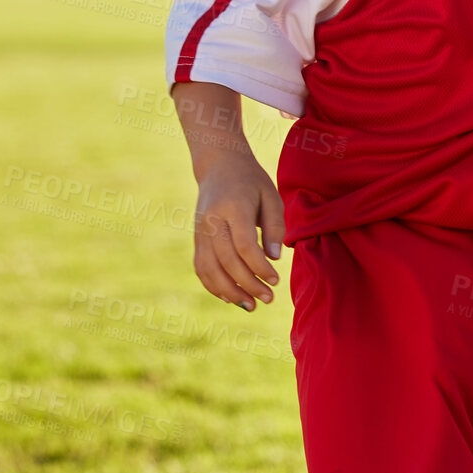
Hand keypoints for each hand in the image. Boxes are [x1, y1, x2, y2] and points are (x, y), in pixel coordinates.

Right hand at [192, 150, 284, 311]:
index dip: (259, 267)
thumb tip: (274, 258)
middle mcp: (212, 221)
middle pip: (227, 261)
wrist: (219, 166)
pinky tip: (232, 297)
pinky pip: (201, 268)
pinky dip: (214, 286)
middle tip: (269, 298)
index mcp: (232, 206)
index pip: (243, 245)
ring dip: (230, 292)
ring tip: (252, 305)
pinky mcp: (196, 239)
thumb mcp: (271, 196)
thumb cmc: (251, 181)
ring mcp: (200, 231)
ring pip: (209, 269)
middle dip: (249, 284)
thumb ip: (274, 226)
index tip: (276, 279)